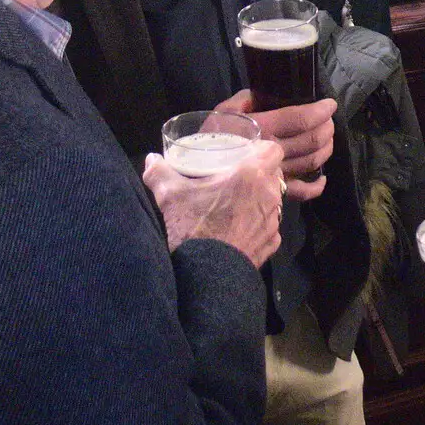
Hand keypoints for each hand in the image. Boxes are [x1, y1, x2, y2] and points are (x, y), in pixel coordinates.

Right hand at [143, 141, 283, 266]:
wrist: (208, 275)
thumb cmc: (194, 228)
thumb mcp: (171, 197)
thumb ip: (159, 173)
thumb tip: (151, 159)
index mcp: (250, 175)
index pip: (273, 150)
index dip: (263, 149)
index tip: (248, 153)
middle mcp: (269, 195)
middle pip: (274, 174)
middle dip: (260, 173)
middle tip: (238, 176)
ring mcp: (273, 221)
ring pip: (274, 200)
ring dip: (260, 198)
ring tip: (239, 202)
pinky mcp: (272, 242)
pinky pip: (269, 225)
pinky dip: (258, 223)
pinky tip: (241, 227)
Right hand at [215, 91, 331, 201]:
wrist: (196, 180)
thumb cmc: (206, 143)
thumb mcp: (221, 113)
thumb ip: (243, 100)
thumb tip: (260, 94)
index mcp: (262, 128)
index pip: (300, 119)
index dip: (319, 111)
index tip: (330, 104)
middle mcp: (274, 152)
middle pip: (311, 140)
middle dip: (326, 127)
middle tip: (328, 120)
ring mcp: (278, 174)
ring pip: (312, 162)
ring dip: (326, 148)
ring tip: (327, 138)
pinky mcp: (276, 193)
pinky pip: (302, 192)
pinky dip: (317, 186)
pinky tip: (322, 177)